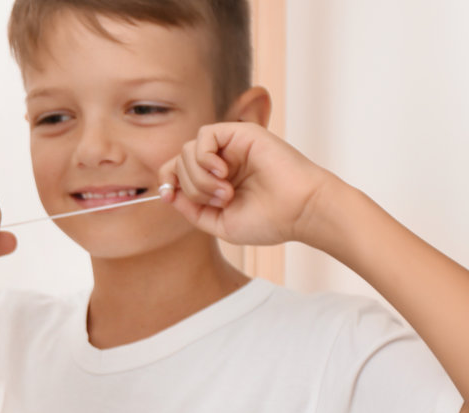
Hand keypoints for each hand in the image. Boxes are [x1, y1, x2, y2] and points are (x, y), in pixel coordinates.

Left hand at [156, 122, 352, 246]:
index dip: (167, 181)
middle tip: (221, 201)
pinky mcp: (242, 132)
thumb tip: (168, 192)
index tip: (169, 196)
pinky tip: (222, 173)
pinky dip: (204, 156)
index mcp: (216, 181)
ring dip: (199, 177)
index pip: (176, 171)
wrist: (302, 211)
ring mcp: (231, 146)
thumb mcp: (219, 223)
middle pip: (179, 162)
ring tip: (226, 192)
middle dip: (191, 187)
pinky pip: (204, 135)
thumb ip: (192, 209)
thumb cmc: (269, 221)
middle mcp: (222, 161)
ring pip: (188, 151)